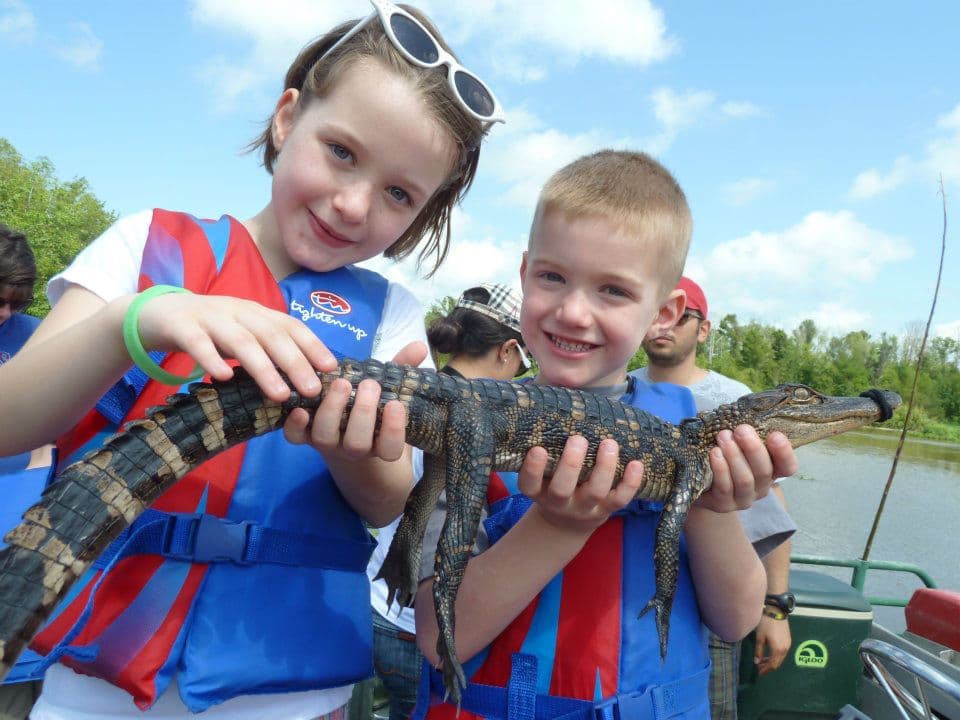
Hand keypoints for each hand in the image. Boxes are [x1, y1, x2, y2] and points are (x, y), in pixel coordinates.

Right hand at [136, 292, 335, 400]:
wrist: (156, 312)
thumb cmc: (209, 330)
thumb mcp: (241, 334)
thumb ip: (266, 349)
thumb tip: (304, 378)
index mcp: (256, 312)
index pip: (290, 325)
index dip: (312, 345)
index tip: (331, 368)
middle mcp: (238, 311)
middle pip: (271, 335)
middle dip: (295, 362)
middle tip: (313, 390)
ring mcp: (209, 317)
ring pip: (240, 341)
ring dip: (263, 368)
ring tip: (280, 394)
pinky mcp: (181, 326)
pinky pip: (197, 343)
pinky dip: (211, 359)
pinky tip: (223, 378)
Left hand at [282, 341, 427, 461]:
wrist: (341, 426)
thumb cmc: (372, 404)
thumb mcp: (389, 386)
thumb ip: (403, 368)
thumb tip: (419, 345)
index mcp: (379, 442)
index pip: (390, 449)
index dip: (394, 431)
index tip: (397, 405)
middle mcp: (353, 448)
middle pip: (357, 444)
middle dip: (363, 414)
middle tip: (369, 385)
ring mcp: (327, 443)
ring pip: (326, 439)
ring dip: (332, 411)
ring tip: (341, 383)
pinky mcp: (303, 436)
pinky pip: (295, 439)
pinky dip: (295, 426)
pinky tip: (300, 407)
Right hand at [517, 436, 644, 534]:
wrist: (568, 521)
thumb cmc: (554, 482)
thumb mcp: (543, 473)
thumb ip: (548, 448)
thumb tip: (560, 407)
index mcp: (539, 492)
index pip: (529, 484)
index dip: (533, 469)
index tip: (537, 449)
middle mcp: (559, 502)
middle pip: (562, 489)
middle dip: (570, 464)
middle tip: (578, 439)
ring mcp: (585, 507)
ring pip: (595, 492)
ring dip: (604, 467)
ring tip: (609, 444)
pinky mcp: (607, 509)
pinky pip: (620, 499)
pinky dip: (630, 482)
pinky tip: (636, 463)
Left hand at [696, 427, 796, 512]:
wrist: (703, 484)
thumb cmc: (726, 457)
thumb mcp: (740, 445)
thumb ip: (748, 435)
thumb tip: (745, 413)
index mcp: (771, 471)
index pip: (788, 467)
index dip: (784, 452)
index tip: (775, 434)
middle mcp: (761, 487)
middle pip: (764, 471)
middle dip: (753, 448)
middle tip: (741, 429)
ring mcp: (743, 499)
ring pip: (744, 479)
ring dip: (734, 456)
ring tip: (723, 437)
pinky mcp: (723, 504)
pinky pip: (724, 488)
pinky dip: (720, 469)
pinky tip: (714, 453)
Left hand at [754, 614, 791, 674]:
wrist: (776, 611)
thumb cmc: (766, 623)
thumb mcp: (759, 637)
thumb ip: (758, 651)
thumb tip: (757, 662)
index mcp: (778, 650)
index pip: (772, 665)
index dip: (766, 670)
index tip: (759, 673)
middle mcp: (785, 649)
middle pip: (777, 663)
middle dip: (768, 667)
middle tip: (759, 668)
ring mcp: (788, 644)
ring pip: (780, 658)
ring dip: (772, 661)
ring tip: (763, 661)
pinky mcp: (789, 640)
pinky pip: (783, 653)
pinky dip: (776, 656)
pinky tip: (769, 654)